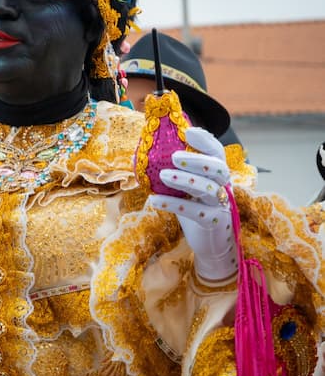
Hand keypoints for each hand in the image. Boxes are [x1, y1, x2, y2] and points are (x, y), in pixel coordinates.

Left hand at [147, 127, 235, 281]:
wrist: (210, 243)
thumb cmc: (196, 210)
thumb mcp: (189, 189)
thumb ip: (180, 172)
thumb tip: (152, 151)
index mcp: (218, 176)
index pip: (218, 153)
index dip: (206, 141)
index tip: (189, 132)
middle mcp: (223, 188)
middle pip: (217, 169)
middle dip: (196, 160)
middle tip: (174, 156)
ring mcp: (221, 206)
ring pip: (208, 189)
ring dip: (184, 180)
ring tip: (163, 175)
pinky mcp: (213, 223)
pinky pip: (196, 212)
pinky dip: (174, 204)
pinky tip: (154, 201)